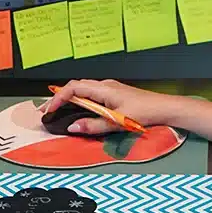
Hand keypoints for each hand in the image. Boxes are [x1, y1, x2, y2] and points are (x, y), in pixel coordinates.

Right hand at [40, 78, 177, 134]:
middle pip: (76, 86)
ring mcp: (110, 88)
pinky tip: (79, 109)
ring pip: (83, 89)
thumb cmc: (144, 112)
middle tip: (48, 111)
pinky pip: (91, 93)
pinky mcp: (114, 94)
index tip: (50, 110)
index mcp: (103, 89)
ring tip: (58, 110)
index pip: (74, 88)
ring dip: (69, 98)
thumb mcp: (117, 122)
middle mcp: (105, 85)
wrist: (164, 108)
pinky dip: (80, 100)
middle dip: (60, 97)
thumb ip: (94, 125)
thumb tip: (72, 126)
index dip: (59, 98)